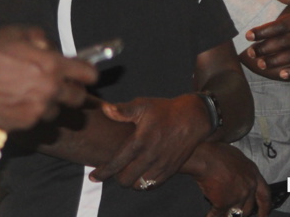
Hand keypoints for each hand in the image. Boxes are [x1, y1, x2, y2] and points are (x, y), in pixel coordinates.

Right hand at [0, 26, 97, 130]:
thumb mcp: (17, 34)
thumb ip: (41, 39)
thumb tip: (52, 48)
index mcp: (53, 65)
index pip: (89, 74)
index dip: (87, 73)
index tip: (82, 73)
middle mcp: (50, 89)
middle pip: (79, 98)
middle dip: (72, 91)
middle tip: (60, 86)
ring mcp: (37, 109)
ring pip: (56, 111)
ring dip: (50, 104)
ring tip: (33, 95)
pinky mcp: (23, 124)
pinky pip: (36, 120)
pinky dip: (31, 114)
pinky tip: (18, 104)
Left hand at [89, 94, 210, 185]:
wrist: (195, 116)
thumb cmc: (166, 110)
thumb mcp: (144, 105)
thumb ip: (123, 110)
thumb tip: (104, 108)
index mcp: (140, 141)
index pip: (115, 164)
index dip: (102, 173)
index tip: (94, 176)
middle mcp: (151, 155)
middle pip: (125, 179)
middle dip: (116, 177)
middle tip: (115, 171)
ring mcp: (162, 164)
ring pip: (139, 184)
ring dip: (130, 182)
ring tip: (128, 173)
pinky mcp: (172, 168)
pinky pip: (153, 184)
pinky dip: (144, 184)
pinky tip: (142, 175)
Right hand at [187, 142, 269, 216]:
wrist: (207, 158)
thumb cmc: (219, 153)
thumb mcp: (238, 159)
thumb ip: (242, 172)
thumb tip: (238, 178)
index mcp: (254, 174)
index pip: (265, 195)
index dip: (265, 207)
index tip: (264, 216)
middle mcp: (249, 187)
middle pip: (248, 207)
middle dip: (241, 212)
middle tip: (235, 214)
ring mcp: (238, 196)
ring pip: (235, 213)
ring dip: (227, 214)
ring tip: (220, 214)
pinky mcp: (224, 203)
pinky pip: (218, 214)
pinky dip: (212, 216)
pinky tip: (209, 216)